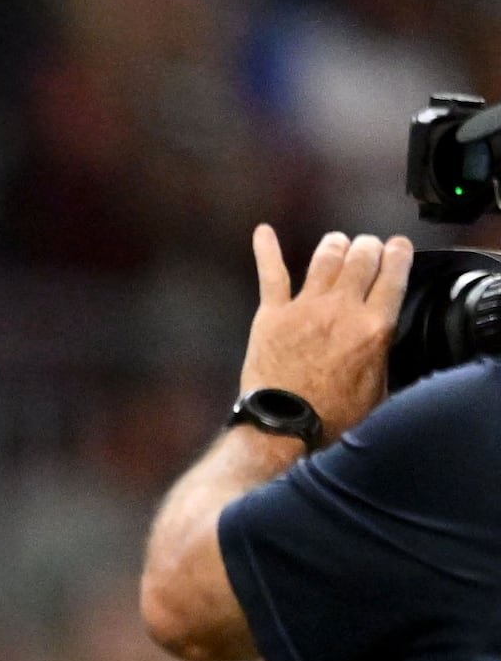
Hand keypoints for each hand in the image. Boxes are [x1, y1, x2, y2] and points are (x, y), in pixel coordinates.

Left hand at [239, 224, 413, 439]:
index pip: (394, 271)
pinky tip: (263, 232)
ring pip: (325, 257)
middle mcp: (342, 308)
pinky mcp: (271, 315)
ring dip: (335, 245)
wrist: (282, 428)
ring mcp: (305, 308)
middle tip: (366, 250)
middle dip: (368, 247)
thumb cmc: (332, 416)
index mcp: (374, 325)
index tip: (397, 248)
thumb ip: (382, 351)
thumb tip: (382, 334)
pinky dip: (267, 250)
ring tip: (337, 244)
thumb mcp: (378, 386)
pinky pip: (271, 274)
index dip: (397, 253)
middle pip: (362, 256)